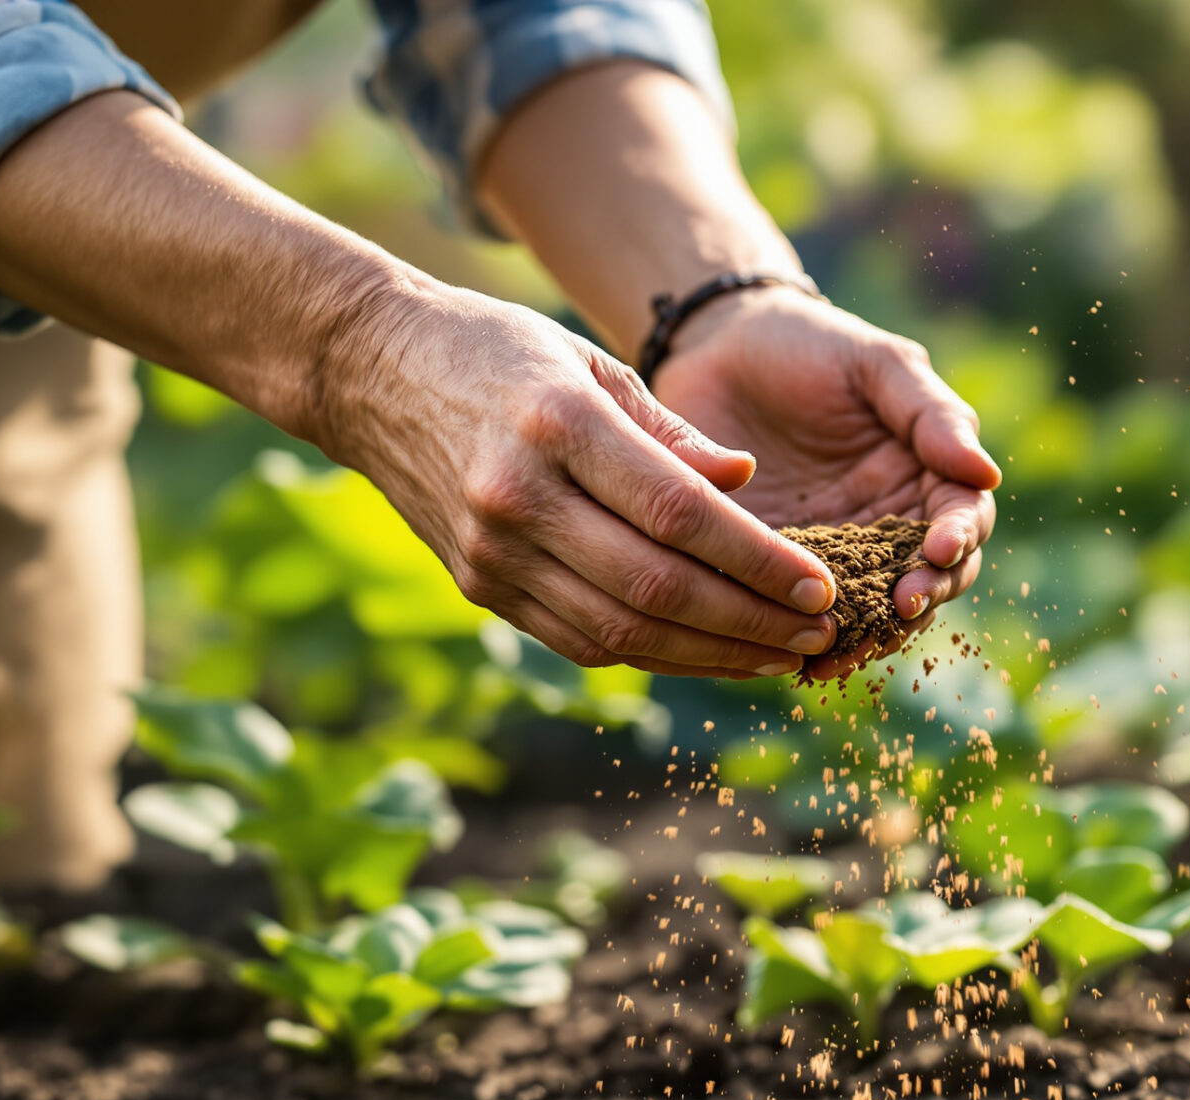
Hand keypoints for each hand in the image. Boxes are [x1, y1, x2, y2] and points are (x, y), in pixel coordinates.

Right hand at [311, 277, 844, 679]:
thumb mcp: (589, 361)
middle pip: (657, 584)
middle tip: (818, 636)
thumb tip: (745, 483)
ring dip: (712, 655)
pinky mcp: (478, 586)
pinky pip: (581, 639)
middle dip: (750, 621)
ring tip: (780, 657)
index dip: (757, 561)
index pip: (679, 513)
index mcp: (556, 423)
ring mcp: (490, 551)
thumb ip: (670, 431)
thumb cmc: (499, 353)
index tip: (820, 586)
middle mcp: (517, 495)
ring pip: (622, 629)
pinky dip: (655, 653)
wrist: (369, 370)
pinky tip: (712, 654)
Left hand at [648, 286, 1000, 676]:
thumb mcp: (875, 363)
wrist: (717, 349)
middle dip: (918, 598)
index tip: (938, 550)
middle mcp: (890, 525)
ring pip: (868, 612)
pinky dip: (802, 638)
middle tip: (899, 608)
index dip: (957, 541)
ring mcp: (838, 554)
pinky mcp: (781, 571)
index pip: (962, 521)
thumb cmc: (809, 345)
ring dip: (864, 636)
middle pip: (925, 580)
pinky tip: (792, 656)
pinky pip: (801, 615)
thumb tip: (988, 473)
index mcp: (926, 476)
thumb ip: (931, 413)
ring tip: (845, 647)